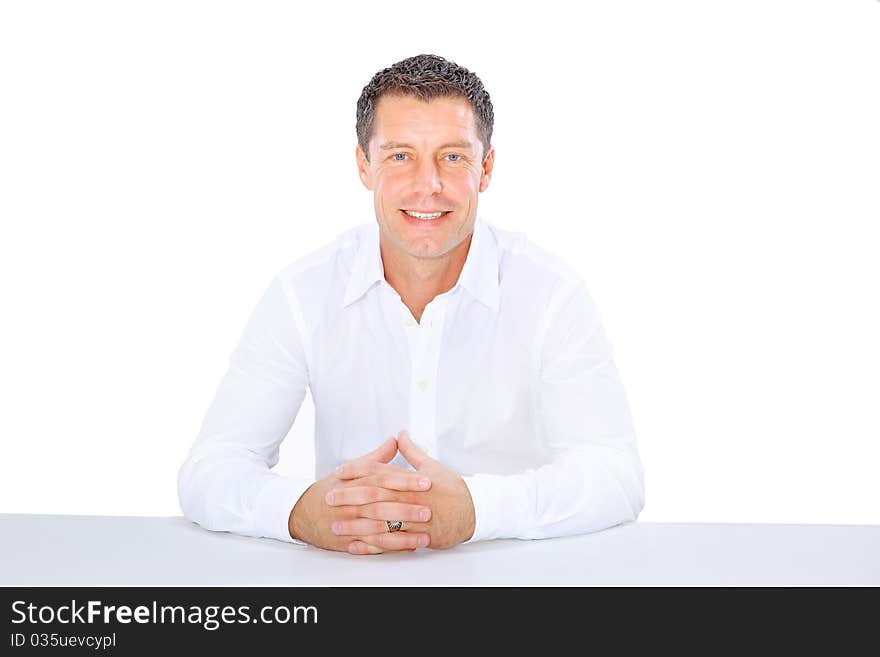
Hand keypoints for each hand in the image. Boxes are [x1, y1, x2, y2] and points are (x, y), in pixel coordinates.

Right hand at [288, 436, 431, 552]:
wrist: (301, 513)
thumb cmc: (330, 490)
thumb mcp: (350, 471)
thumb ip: (376, 457)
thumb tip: (395, 439)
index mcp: (354, 483)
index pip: (382, 479)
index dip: (405, 480)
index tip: (426, 481)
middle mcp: (351, 504)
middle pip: (381, 504)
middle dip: (406, 508)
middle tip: (429, 509)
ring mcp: (349, 524)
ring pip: (378, 529)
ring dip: (402, 533)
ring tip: (425, 534)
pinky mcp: (348, 542)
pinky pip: (371, 547)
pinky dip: (389, 548)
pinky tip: (408, 548)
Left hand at [332, 430, 475, 552]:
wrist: (473, 511)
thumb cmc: (451, 489)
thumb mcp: (431, 466)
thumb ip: (412, 451)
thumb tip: (400, 434)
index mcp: (411, 479)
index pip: (379, 472)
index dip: (358, 471)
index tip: (340, 472)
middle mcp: (409, 498)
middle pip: (374, 496)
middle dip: (350, 497)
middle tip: (330, 497)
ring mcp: (413, 519)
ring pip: (380, 522)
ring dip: (356, 524)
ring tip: (336, 525)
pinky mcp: (417, 537)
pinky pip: (391, 543)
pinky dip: (372, 546)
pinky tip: (356, 545)